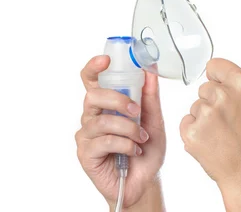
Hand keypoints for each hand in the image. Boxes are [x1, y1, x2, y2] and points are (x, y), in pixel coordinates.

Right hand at [75, 55, 165, 207]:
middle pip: (93, 95)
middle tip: (136, 110)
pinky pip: (104, 141)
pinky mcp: (86, 153)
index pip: (92, 80)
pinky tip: (134, 151)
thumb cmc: (146, 149)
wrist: (145, 180)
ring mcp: (87, 134)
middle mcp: (93, 116)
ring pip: (102, 120)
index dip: (94, 67)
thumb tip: (151, 70)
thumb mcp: (154, 119)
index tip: (106, 60)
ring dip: (128, 128)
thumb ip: (150, 96)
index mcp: (107, 104)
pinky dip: (125, 144)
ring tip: (142, 138)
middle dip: (118, 99)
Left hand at [179, 58, 240, 207]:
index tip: (219, 87)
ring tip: (221, 135)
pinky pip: (186, 123)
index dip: (216, 78)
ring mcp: (206, 113)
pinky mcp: (192, 131)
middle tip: (226, 121)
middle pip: (204, 88)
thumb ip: (238, 90)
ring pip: (195, 107)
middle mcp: (224, 94)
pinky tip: (211, 143)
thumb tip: (221, 82)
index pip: (215, 65)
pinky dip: (194, 133)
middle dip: (210, 101)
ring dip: (202, 119)